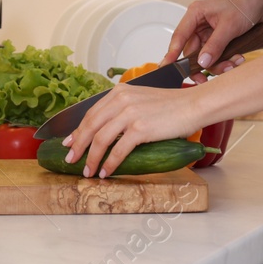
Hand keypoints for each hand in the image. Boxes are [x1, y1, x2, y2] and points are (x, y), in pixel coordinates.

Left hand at [63, 80, 207, 177]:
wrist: (193, 105)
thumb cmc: (172, 105)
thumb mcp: (141, 99)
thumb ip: (123, 108)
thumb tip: (108, 128)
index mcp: (119, 92)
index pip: (91, 113)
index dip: (77, 130)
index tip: (69, 142)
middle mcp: (121, 100)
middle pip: (90, 125)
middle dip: (78, 145)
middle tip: (71, 159)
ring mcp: (130, 114)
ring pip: (101, 139)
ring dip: (92, 158)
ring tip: (87, 170)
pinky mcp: (140, 128)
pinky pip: (118, 149)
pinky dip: (109, 163)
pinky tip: (106, 171)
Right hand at [163, 0, 262, 83]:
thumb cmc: (245, 4)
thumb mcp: (229, 26)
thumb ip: (215, 45)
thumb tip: (202, 62)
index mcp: (195, 13)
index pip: (179, 36)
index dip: (172, 53)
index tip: (167, 67)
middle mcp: (198, 24)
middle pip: (192, 51)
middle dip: (205, 64)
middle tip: (211, 76)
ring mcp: (207, 33)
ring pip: (204, 57)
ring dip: (218, 64)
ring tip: (234, 62)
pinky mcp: (216, 40)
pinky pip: (215, 56)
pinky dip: (225, 61)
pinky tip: (237, 59)